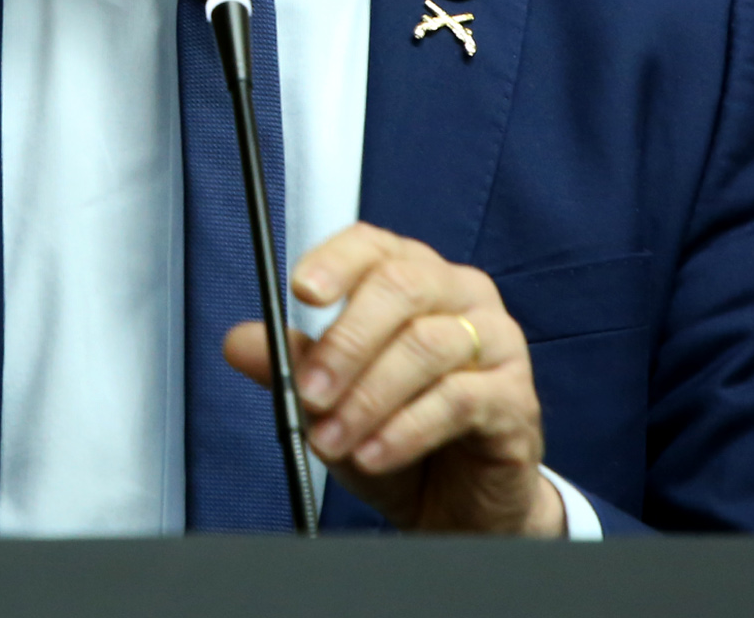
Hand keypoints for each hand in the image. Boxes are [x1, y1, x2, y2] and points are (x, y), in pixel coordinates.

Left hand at [222, 222, 562, 535]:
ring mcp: (495, 342)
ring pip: (427, 345)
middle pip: (402, 287)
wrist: (459, 507)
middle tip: (309, 390)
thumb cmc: (401, 437)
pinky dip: (406, 429)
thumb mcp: (334, 401)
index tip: (301, 290)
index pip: (374, 246)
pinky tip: (374, 453)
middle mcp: (459, 295)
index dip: (336, 261)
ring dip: (368, 396)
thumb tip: (238, 342)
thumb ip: (292, 365)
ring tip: (332, 438)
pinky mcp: (515, 397)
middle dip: (346, 342)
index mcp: (414, 277)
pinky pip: (458, 400)